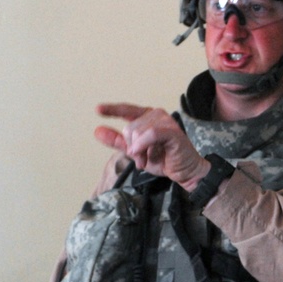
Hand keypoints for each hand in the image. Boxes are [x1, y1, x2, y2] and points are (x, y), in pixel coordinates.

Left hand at [94, 103, 210, 190]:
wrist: (185, 171)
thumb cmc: (165, 160)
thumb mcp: (136, 152)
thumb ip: (118, 141)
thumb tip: (98, 131)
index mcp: (148, 117)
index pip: (127, 110)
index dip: (112, 110)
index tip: (98, 110)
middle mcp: (156, 115)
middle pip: (129, 128)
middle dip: (132, 148)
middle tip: (142, 159)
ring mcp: (165, 121)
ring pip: (138, 133)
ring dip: (140, 152)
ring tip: (150, 159)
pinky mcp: (172, 131)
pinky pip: (150, 134)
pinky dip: (144, 146)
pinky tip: (148, 155)